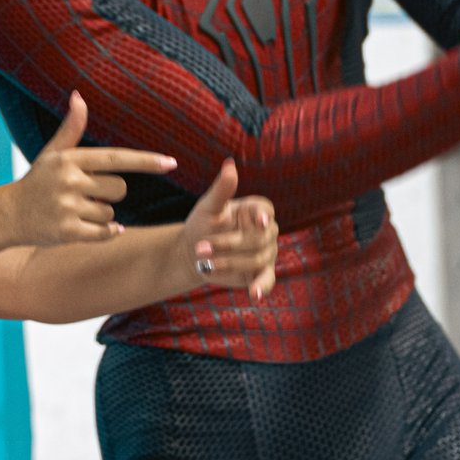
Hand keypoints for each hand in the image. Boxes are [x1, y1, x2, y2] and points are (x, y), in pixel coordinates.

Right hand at [3, 92, 175, 245]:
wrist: (8, 215)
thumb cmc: (37, 182)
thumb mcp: (53, 153)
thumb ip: (71, 128)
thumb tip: (78, 96)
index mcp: (70, 159)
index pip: (117, 158)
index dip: (146, 161)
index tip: (172, 163)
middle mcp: (69, 181)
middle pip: (119, 189)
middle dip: (109, 194)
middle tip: (84, 195)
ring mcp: (68, 207)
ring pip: (111, 213)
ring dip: (100, 215)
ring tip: (75, 211)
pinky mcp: (67, 232)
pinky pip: (104, 233)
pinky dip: (106, 233)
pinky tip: (90, 229)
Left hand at [177, 159, 278, 298]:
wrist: (193, 253)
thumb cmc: (202, 224)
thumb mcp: (208, 207)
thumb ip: (221, 189)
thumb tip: (229, 165)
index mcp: (256, 210)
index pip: (264, 211)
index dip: (263, 216)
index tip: (260, 222)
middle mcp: (266, 231)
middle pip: (258, 238)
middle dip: (229, 244)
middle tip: (200, 248)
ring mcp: (265, 253)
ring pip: (256, 259)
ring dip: (229, 262)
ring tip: (204, 264)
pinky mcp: (260, 273)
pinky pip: (266, 279)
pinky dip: (262, 287)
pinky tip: (255, 295)